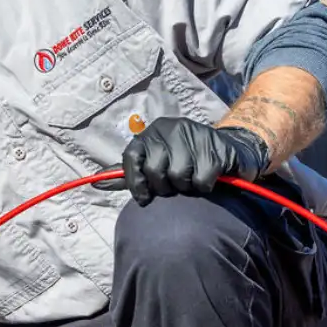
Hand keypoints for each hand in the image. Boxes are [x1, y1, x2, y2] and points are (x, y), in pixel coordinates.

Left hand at [118, 117, 270, 205]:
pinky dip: (205, 187)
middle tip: (176, 185)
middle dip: (166, 187)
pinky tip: (209, 179)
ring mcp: (194, 135)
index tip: (145, 197)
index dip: (136, 183)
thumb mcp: (155, 164)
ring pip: (179, 177)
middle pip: (156, 170)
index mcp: (151, 133)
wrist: (230, 152)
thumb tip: (96, 181)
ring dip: (187, 188)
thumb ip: (128, 175)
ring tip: (193, 180)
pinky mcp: (216, 148)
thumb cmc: (186, 162)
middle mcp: (170, 129)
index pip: (132, 158)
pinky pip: (201, 181)